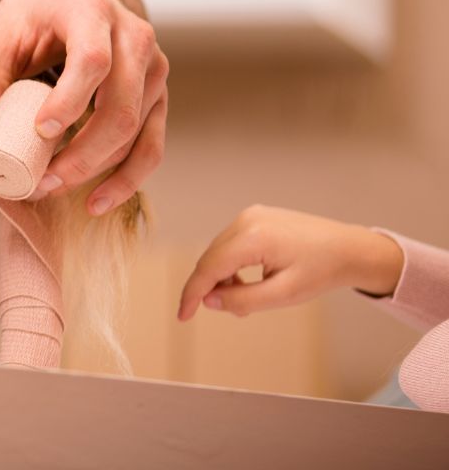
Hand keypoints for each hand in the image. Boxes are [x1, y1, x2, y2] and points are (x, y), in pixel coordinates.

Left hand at [0, 0, 167, 214]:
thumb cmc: (31, 15)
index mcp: (91, 11)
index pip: (93, 60)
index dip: (70, 100)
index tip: (42, 132)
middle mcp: (134, 36)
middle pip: (120, 104)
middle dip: (82, 153)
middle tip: (41, 180)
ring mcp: (153, 66)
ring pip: (137, 130)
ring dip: (98, 170)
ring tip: (54, 189)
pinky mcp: (157, 94)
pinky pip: (151, 144)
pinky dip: (126, 178)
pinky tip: (96, 200)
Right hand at [177, 205, 404, 319]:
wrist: (349, 248)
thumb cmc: (322, 271)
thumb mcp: (284, 295)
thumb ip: (244, 300)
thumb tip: (209, 301)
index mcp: (252, 237)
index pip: (209, 267)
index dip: (192, 293)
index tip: (183, 316)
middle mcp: (245, 220)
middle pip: (210, 258)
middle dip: (208, 287)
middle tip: (219, 312)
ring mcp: (250, 215)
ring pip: (219, 251)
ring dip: (221, 277)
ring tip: (243, 300)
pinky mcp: (255, 217)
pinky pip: (231, 243)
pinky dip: (231, 264)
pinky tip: (246, 280)